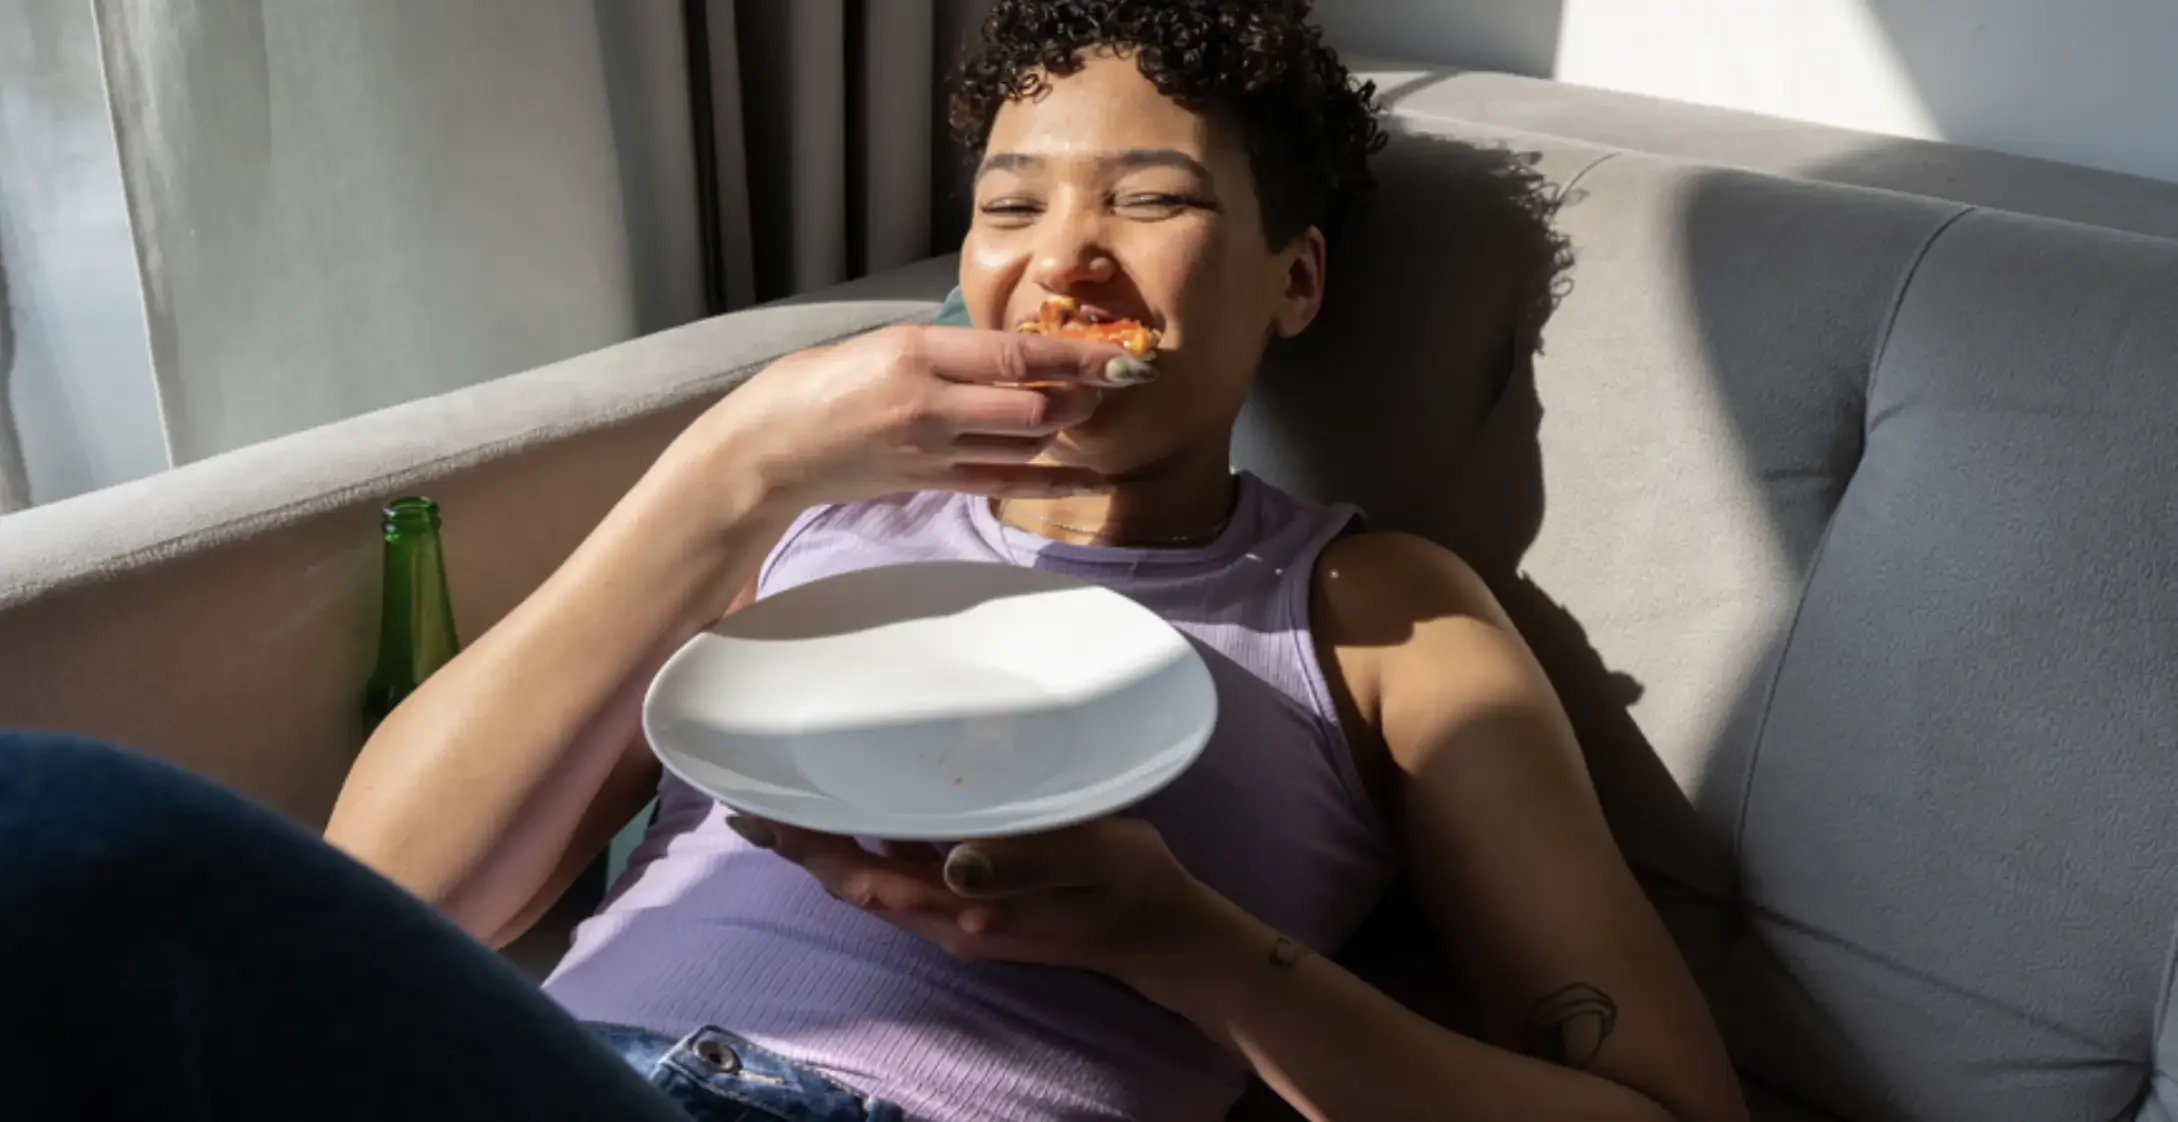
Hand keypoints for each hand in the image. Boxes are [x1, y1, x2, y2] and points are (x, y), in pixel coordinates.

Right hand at [680, 324, 1157, 518]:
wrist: (769, 447)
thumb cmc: (820, 382)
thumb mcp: (885, 343)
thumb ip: (949, 350)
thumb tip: (1016, 351)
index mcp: (917, 354)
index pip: (1016, 356)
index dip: (1078, 358)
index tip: (1123, 354)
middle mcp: (930, 405)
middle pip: (1032, 409)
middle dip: (1083, 397)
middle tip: (1113, 381)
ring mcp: (930, 451)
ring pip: (1022, 446)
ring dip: (1068, 431)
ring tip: (1094, 411)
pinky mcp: (928, 483)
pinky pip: (1003, 482)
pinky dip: (1051, 480)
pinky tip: (1087, 479)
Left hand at [728, 815, 1224, 988]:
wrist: (1164, 936)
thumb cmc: (1134, 888)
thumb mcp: (1094, 861)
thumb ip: (1025, 861)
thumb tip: (950, 862)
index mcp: (965, 913)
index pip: (863, 881)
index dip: (807, 848)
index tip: (757, 812)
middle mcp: (947, 922)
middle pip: (851, 884)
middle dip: (798, 845)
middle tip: (747, 798)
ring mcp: (957, 918)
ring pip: (870, 883)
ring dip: (825, 848)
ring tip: (782, 806)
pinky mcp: (971, 907)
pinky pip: (898, 879)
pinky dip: (864, 850)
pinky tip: (856, 819)